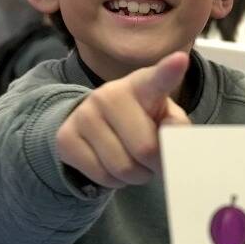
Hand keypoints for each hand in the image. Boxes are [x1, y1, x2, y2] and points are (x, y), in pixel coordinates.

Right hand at [56, 51, 190, 187]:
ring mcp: (84, 115)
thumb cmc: (140, 120)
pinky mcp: (65, 138)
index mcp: (141, 85)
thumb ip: (176, 128)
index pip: (156, 79)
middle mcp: (108, 94)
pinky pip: (102, 177)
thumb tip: (172, 140)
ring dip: (136, 176)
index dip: (168, 72)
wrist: (94, 124)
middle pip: (145, 149)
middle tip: (152, 160)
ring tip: (134, 162)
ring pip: (123, 168)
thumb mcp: (164, 118)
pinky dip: (115, 181)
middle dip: (155, 165)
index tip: (179, 61)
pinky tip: (112, 165)